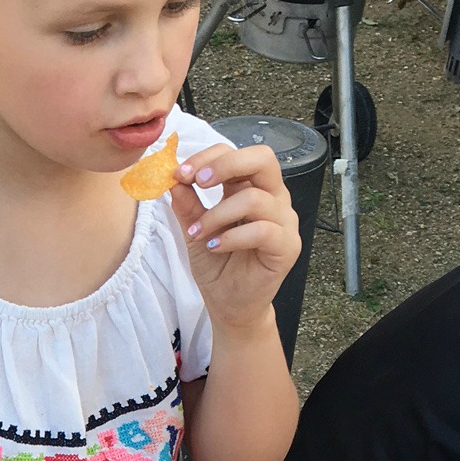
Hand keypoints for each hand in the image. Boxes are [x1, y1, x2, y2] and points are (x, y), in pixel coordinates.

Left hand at [170, 143, 298, 333]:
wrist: (230, 306)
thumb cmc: (218, 267)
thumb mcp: (196, 231)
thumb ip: (187, 205)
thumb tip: (172, 178)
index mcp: (251, 188)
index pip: (237, 154)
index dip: (208, 157)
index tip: (179, 173)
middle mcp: (272, 199)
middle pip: (262, 159)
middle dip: (224, 165)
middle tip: (196, 181)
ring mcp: (284, 222)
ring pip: (255, 198)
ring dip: (218, 213)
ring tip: (198, 232)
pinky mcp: (287, 246)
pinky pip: (262, 230)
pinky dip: (232, 237)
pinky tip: (214, 247)